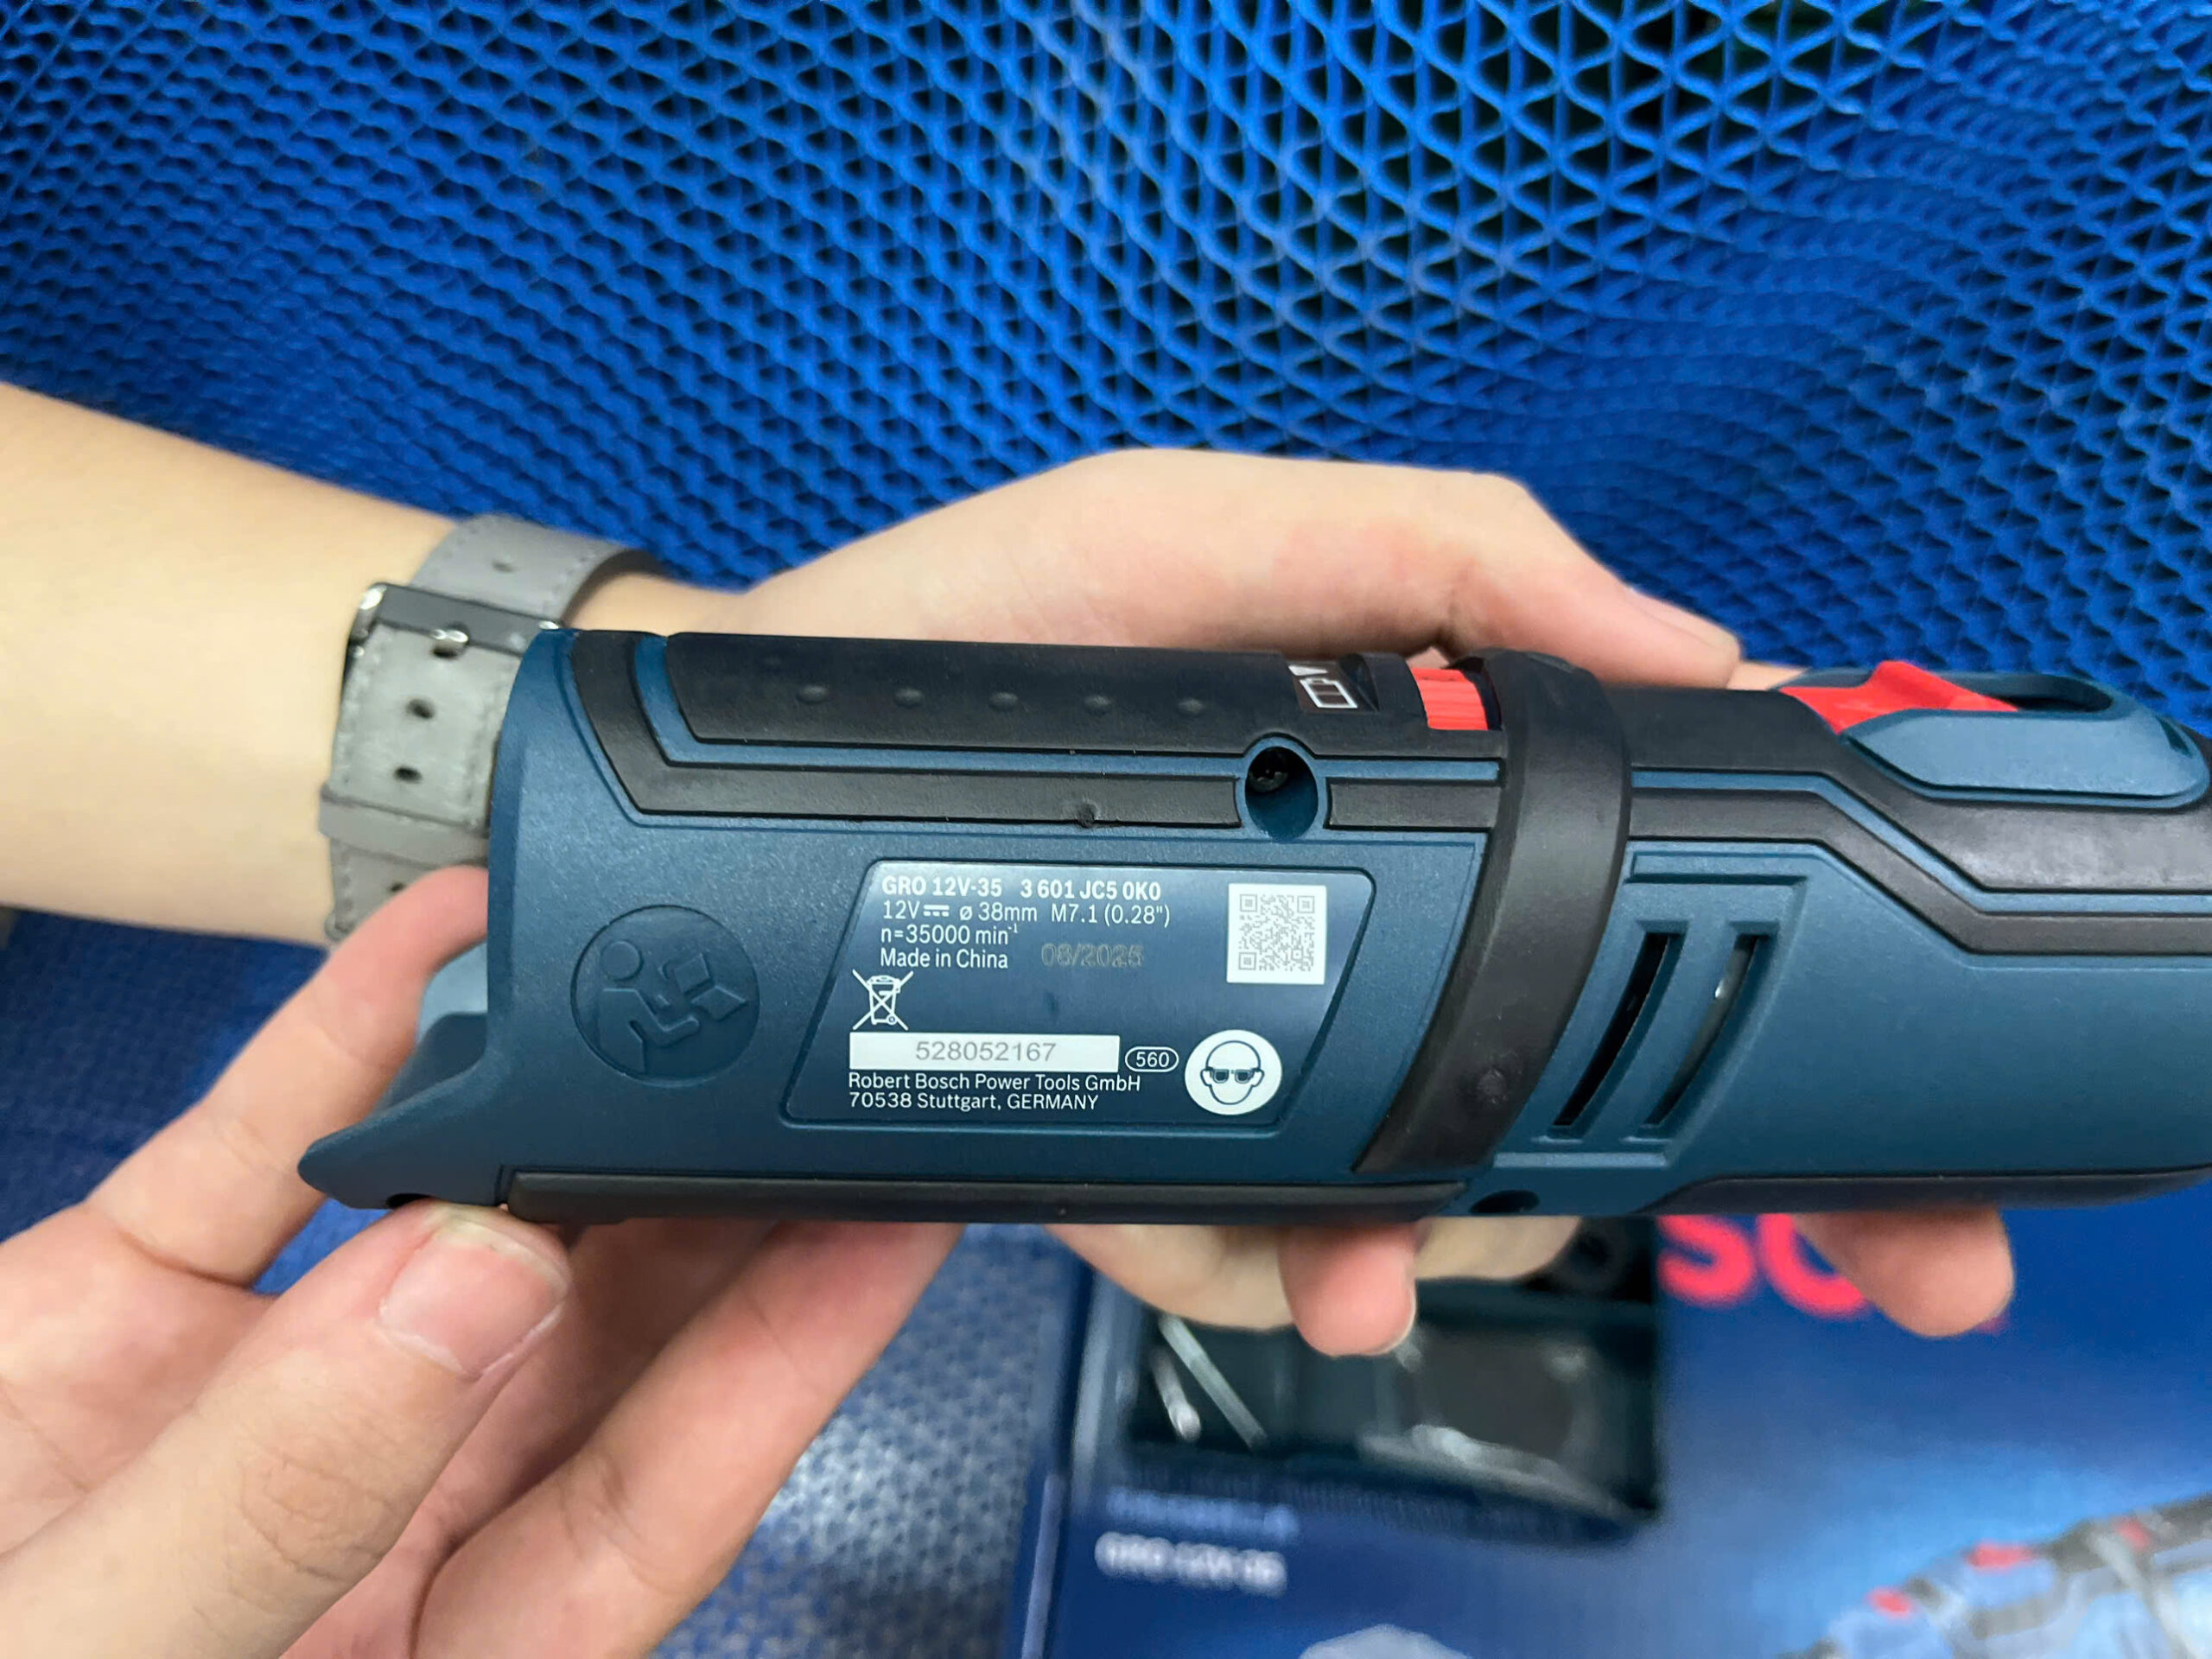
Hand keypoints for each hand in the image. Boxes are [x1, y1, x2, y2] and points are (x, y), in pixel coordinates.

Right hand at [0, 868, 954, 1658]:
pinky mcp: (115, 1308)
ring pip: (439, 1226)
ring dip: (539, 1098)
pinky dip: (339, 1054)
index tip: (884, 1216)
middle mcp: (361, 1521)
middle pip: (581, 1341)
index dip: (785, 1353)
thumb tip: (469, 1289)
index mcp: (429, 1654)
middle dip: (693, 1194)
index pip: (659, 1495)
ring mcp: (242, 1402)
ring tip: (651, 971)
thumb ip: (289, 1503)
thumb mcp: (102, 1657)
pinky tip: (429, 948)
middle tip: (807, 1054)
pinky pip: (258, 1161)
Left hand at [711, 450, 2014, 1349]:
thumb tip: (1694, 651)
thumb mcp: (1196, 536)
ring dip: (1431, 1241)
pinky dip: (1276, 1271)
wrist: (724, 788)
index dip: (1730, 988)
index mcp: (1379, 790)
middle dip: (1615, 1159)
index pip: (1599, 894)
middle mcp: (1324, 931)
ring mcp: (1228, 1043)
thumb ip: (1426, 555)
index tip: (1830, 1073)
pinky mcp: (1116, 1134)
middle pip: (1531, 1074)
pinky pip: (1230, 1244)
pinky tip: (1292, 1266)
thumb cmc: (959, 632)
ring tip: (1390, 1249)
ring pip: (1401, 1191)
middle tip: (1697, 1207)